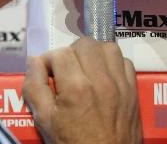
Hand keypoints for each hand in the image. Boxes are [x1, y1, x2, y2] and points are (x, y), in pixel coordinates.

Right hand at [23, 37, 141, 143]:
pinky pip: (125, 62)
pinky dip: (113, 64)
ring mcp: (120, 84)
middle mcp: (101, 80)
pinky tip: (104, 77)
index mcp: (76, 88)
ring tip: (85, 70)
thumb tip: (33, 62)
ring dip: (94, 54)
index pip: (60, 53)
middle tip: (66, 72)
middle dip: (71, 54)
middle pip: (85, 44)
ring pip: (107, 47)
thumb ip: (34, 88)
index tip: (48, 74)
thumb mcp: (44, 122)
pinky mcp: (133, 91)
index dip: (49, 61)